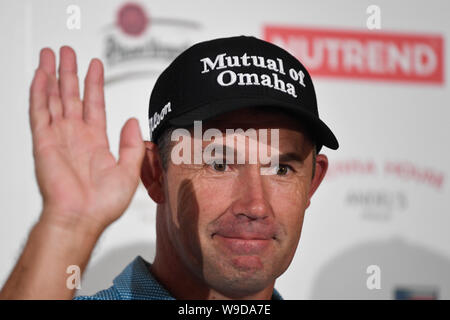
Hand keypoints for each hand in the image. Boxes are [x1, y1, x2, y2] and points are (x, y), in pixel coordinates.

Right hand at [30, 46, 144, 233]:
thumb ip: (131, 144)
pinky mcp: (43, 142)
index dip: (94, 84)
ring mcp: (58, 137)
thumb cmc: (103, 203)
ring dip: (53, 76)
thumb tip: (132, 121)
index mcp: (95, 142)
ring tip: (52, 55)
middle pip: (72, 96)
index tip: (95, 66)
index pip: (94, 104)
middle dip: (70, 73)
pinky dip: (39, 92)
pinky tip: (41, 75)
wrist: (82, 217)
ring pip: (53, 98)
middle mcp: (76, 136)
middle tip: (68, 52)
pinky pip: (39, 111)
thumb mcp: (129, 171)